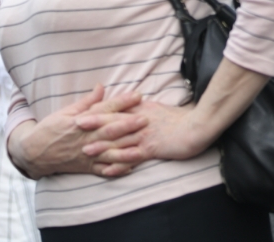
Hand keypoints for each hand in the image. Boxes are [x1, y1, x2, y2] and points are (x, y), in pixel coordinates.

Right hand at [11, 85, 145, 178]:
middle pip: (110, 131)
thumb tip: (102, 86)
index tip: (138, 95)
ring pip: (109, 152)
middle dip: (128, 125)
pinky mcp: (85, 167)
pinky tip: (131, 167)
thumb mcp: (65, 111)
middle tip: (146, 118)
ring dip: (126, 150)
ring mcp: (86, 154)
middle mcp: (85, 138)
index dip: (122, 102)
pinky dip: (116, 170)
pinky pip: (103, 170)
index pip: (105, 109)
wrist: (33, 153)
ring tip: (142, 147)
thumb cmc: (50, 128)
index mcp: (81, 122)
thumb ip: (87, 101)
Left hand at [82, 99, 213, 174]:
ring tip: (86, 151)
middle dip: (94, 124)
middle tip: (74, 127)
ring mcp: (146, 134)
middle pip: (114, 122)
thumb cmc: (180, 118)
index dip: (99, 110)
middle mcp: (141, 120)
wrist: (199, 124)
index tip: (82, 112)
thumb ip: (142, 107)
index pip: (117, 108)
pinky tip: (108, 170)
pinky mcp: (153, 147)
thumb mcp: (158, 108)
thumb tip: (129, 104)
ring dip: (102, 146)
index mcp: (141, 109)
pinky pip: (133, 157)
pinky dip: (120, 164)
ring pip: (120, 140)